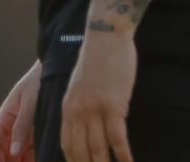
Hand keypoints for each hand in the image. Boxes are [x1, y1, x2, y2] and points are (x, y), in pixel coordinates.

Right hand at [0, 60, 40, 161]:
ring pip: (21, 154)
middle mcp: (15, 126)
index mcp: (6, 116)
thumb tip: (14, 151)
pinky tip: (42, 160)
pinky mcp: (41, 131)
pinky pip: (35, 150)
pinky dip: (36, 158)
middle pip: (7, 152)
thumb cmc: (40, 80)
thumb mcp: (29, 102)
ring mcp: (28, 130)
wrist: (57, 67)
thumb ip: (21, 127)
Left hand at [61, 31, 134, 161]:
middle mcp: (77, 112)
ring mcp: (94, 110)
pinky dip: (123, 155)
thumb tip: (84, 126)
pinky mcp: (113, 106)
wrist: (104, 38)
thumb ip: (78, 107)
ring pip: (98, 149)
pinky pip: (117, 138)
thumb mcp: (78, 86)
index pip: (67, 145)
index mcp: (67, 108)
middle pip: (81, 152)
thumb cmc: (95, 61)